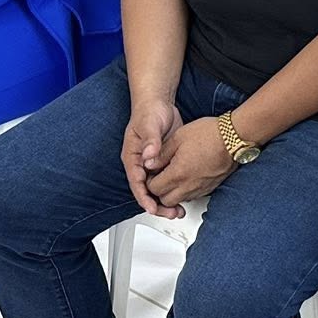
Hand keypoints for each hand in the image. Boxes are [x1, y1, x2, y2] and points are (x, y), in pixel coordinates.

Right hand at [121, 97, 183, 215]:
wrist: (159, 104)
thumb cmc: (149, 112)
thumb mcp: (149, 125)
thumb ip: (149, 140)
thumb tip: (149, 157)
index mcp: (132, 159)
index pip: (136, 183)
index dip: (144, 198)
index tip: (153, 208)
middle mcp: (142, 165)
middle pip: (147, 191)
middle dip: (157, 205)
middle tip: (172, 213)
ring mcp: (153, 165)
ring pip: (158, 189)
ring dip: (166, 201)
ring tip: (179, 211)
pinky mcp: (165, 163)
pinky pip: (168, 181)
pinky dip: (174, 189)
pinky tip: (185, 196)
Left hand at [145, 116, 236, 210]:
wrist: (234, 137)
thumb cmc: (209, 134)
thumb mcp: (178, 138)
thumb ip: (161, 154)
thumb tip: (149, 163)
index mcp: (177, 174)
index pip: (153, 189)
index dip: (150, 180)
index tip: (153, 171)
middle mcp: (188, 186)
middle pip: (165, 200)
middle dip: (160, 191)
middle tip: (161, 177)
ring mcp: (201, 189)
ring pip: (179, 201)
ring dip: (173, 193)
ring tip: (174, 177)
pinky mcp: (210, 188)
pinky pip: (193, 197)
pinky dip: (186, 191)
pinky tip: (188, 178)